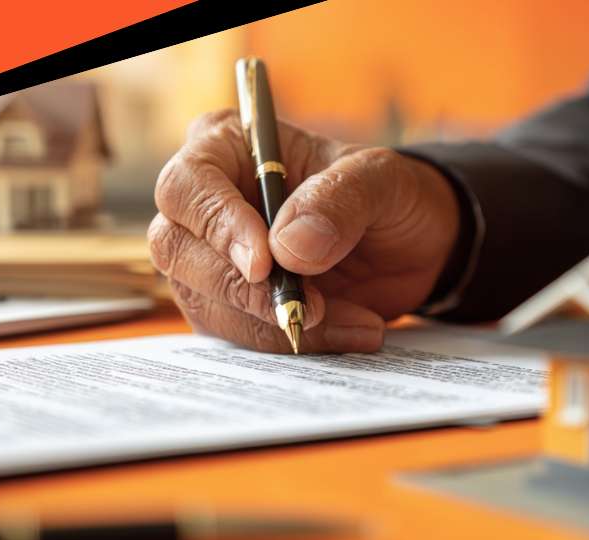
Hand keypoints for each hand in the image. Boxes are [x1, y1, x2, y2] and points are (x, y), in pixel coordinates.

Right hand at [148, 110, 458, 352]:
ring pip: (207, 302)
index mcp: (228, 148)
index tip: (263, 263)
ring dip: (277, 323)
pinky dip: (293, 341)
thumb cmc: (386, 194)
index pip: (188, 185)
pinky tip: (350, 330)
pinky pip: (240, 335)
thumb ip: (338, 201)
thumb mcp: (381, 181)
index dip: (217, 225)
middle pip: (177, 249)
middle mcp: (207, 204)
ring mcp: (212, 259)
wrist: (411, 244)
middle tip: (312, 307)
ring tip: (354, 321)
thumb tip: (286, 247)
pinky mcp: (232, 306)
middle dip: (242, 289)